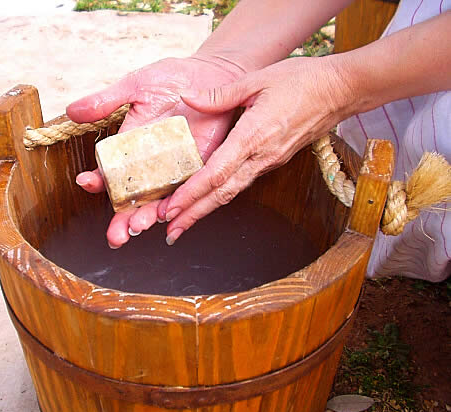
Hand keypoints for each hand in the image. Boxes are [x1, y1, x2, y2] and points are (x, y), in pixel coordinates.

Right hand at [66, 56, 244, 247]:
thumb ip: (107, 100)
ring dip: (147, 217)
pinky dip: (179, 205)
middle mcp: (151, 165)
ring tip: (137, 228)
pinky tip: (169, 216)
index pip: (111, 171)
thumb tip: (71, 110)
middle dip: (123, 219)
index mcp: (131, 147)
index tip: (87, 182)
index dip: (99, 181)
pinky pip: (188, 192)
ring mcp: (175, 169)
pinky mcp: (199, 168)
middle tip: (115, 236)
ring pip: (158, 201)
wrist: (213, 76)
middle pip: (133, 198)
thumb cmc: (173, 78)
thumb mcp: (135, 86)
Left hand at [163, 55, 352, 244]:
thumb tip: (188, 97)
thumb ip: (220, 95)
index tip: (171, 208)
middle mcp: (261, 157)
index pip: (217, 173)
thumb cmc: (302, 81)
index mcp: (254, 136)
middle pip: (222, 194)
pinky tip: (208, 200)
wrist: (340, 91)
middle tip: (170, 232)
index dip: (191, 193)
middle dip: (194, 214)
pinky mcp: (274, 161)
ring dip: (205, 210)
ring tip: (183, 224)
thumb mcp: (257, 80)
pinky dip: (221, 196)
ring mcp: (269, 162)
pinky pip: (243, 183)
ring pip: (232, 192)